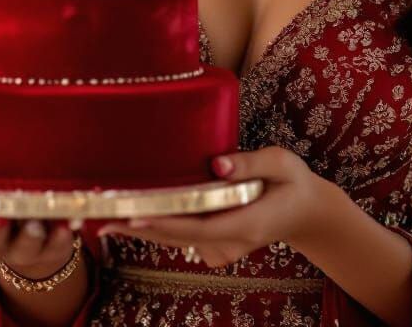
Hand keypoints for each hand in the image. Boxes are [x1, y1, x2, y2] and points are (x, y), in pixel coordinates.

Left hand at [95, 146, 331, 267]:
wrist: (308, 213)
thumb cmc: (295, 182)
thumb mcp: (282, 163)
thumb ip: (251, 163)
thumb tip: (217, 164)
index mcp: (246, 223)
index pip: (197, 226)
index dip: (164, 222)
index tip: (133, 216)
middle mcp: (231, 242)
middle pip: (178, 238)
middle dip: (141, 228)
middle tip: (102, 218)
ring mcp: (224, 248)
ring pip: (178, 240)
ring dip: (145, 229)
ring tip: (107, 217)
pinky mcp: (219, 245)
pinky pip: (185, 237)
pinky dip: (160, 228)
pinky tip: (136, 215)